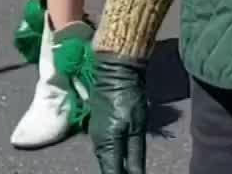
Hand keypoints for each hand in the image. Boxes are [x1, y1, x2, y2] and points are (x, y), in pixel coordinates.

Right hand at [88, 52, 146, 173]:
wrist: (115, 69)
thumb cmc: (128, 97)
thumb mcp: (136, 127)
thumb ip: (135, 155)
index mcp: (105, 146)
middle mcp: (97, 143)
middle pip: (108, 168)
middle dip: (118, 172)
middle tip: (133, 172)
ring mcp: (95, 133)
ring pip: (106, 158)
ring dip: (116, 165)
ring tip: (128, 168)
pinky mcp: (98, 125)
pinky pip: (105, 147)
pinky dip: (113, 154)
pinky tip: (121, 156)